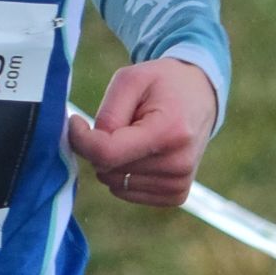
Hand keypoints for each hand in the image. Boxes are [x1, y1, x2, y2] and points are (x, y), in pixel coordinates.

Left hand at [67, 59, 217, 208]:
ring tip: (137, 136)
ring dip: (114, 161)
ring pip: (114, 183)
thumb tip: (90, 148)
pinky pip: (127, 193)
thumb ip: (108, 115)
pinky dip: (124, 174)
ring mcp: (179, 183)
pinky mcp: (177, 194)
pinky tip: (142, 154)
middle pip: (108, 169)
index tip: (76, 122)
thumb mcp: (130, 80)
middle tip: (122, 124)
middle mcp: (178, 163)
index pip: (107, 154)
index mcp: (169, 132)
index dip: (82, 140)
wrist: (200, 96)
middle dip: (102, 147)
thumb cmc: (161, 84)